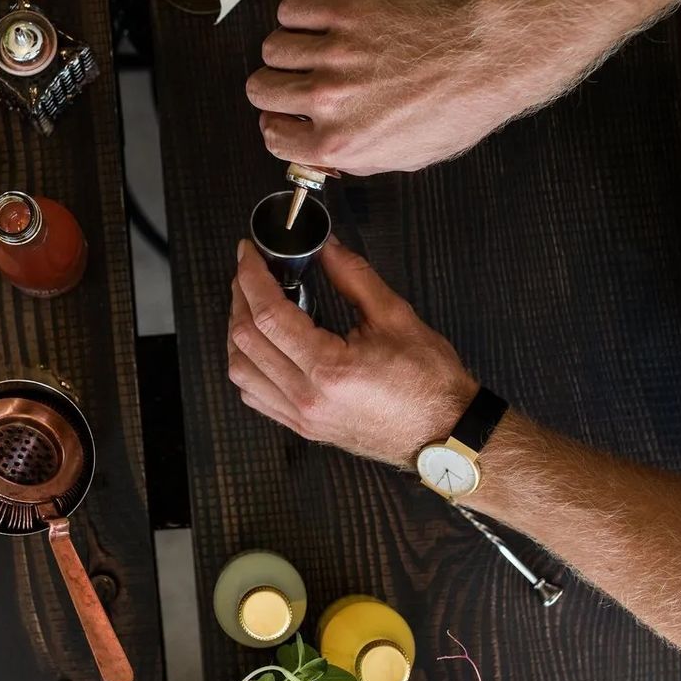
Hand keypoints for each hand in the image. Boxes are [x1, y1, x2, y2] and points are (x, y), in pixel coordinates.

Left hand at [226, 238, 477, 465]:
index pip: (268, 316)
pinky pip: (255, 396)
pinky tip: (260, 345)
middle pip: (245, 341)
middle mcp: (306, 398)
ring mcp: (301, 417)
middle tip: (249, 271)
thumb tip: (326, 247)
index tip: (248, 253)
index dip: (252, 277)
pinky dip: (246, 366)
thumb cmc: (428, 382)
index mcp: (329, 369)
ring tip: (250, 304)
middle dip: (240, 297)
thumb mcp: (396, 317)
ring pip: (241, 372)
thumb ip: (354, 277)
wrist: (444, 433)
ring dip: (237, 333)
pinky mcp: (303, 427)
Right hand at [245, 0, 569, 174]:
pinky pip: (292, 10)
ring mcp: (334, 54)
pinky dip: (295, 14)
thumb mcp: (403, 158)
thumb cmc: (456, 108)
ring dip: (283, 49)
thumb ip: (355, 156)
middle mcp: (328, 100)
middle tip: (289, 80)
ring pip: (271, 48)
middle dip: (271, 87)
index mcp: (338, 144)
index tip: (285, 115)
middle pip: (260, 89)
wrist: (483, 59)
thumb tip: (328, 147)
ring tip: (303, 47)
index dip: (277, 123)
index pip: (272, 136)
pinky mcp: (345, 13)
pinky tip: (311, 19)